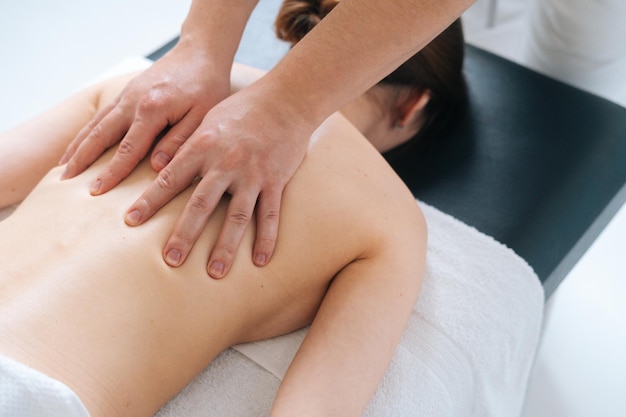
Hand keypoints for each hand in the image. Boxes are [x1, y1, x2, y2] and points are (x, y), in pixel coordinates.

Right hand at [60, 40, 229, 182]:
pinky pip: (101, 116)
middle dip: (81, 160)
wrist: (200, 52)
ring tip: (62, 168)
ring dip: (77, 146)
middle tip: (64, 182)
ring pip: (95, 124)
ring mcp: (126, 95)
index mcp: (152, 109)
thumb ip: (178, 141)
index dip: (112, 172)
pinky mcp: (126, 93)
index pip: (128, 149)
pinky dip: (86, 132)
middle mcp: (132, 101)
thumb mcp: (201, 116)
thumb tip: (156, 167)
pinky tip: (78, 145)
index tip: (96, 191)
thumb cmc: (207, 86)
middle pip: (100, 135)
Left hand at [123, 85, 314, 277]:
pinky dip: (266, 238)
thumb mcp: (208, 120)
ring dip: (224, 246)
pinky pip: (270, 214)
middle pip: (201, 205)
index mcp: (203, 146)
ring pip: (236, 216)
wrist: (286, 99)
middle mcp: (225, 163)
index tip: (131, 221)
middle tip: (170, 260)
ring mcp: (253, 174)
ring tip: (214, 272)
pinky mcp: (276, 181)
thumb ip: (188, 146)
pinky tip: (260, 260)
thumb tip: (162, 167)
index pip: (170, 179)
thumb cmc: (243, 108)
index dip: (149, 201)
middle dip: (184, 234)